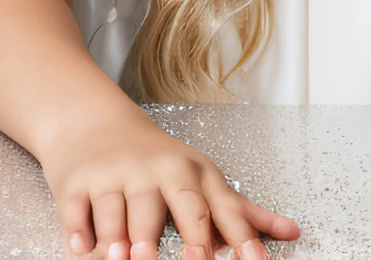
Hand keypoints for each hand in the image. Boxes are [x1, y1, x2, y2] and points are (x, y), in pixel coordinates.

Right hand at [39, 111, 299, 258]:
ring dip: (124, 239)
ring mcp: (115, 175)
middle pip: (175, 204)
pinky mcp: (76, 182)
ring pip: (122, 211)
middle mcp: (157, 172)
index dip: (241, 237)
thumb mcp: (203, 179)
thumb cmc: (158, 163)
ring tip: (128, 259)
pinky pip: (78, 209)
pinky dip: (80, 228)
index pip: (221, 209)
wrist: (95, 124)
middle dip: (187, 232)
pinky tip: (84, 244)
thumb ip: (244, 213)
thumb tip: (294, 231)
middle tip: (195, 259)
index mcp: (193, 175)